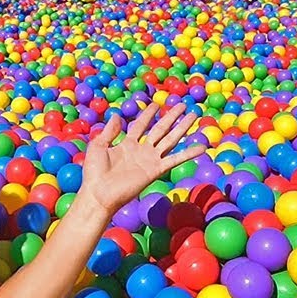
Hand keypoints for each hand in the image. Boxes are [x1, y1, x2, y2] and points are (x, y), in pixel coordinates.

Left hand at [77, 102, 206, 214]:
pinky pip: (175, 159)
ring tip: (194, 115)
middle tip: (183, 106)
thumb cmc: (94, 172)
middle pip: (160, 129)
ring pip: (170, 140)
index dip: (148, 115)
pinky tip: (202, 147)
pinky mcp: (156, 170)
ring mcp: (150, 160)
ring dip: (182, 128)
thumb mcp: (98, 146)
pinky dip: (189, 153)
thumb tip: (117, 115)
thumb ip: (109, 131)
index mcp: (127, 144)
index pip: (141, 125)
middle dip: (172, 117)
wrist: (99, 193)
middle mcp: (142, 150)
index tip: (156, 105)